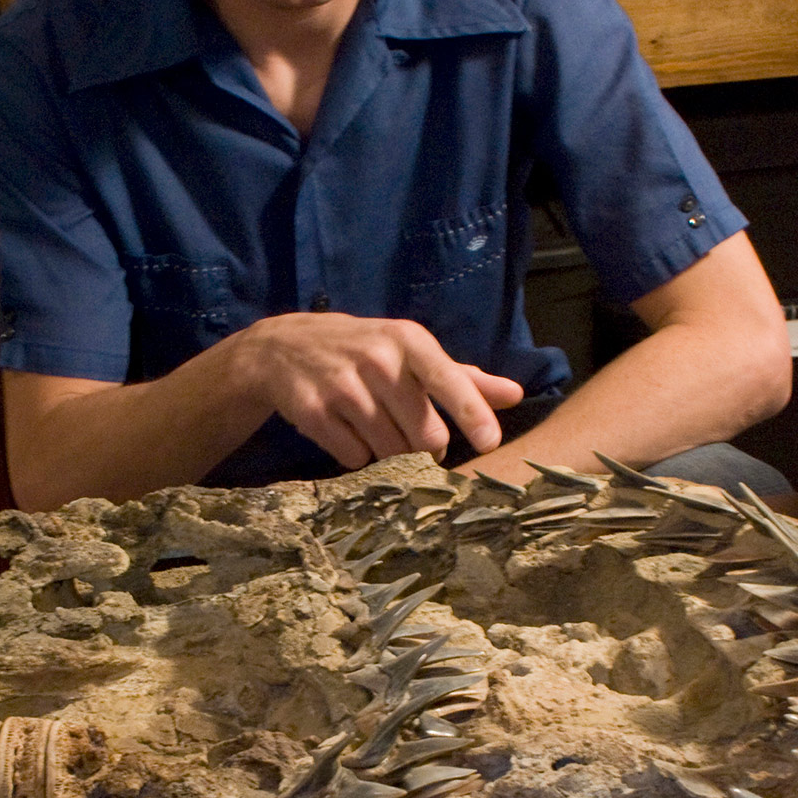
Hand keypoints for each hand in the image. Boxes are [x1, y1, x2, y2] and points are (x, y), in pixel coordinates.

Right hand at [227, 311, 522, 468]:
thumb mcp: (411, 353)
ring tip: (379, 430)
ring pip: (390, 450)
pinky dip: (357, 455)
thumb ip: (463, 377)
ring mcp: (342, 386)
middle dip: (428, 449)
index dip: (472, 414)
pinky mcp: (313, 412)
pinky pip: (354, 457)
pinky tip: (348, 432)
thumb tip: (515, 395)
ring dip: (392, 453)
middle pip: (424, 433)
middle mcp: (377, 360)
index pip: (448, 380)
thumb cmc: (364, 351)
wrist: (282, 349)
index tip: (491, 443)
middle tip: (418, 441)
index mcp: (408, 341)